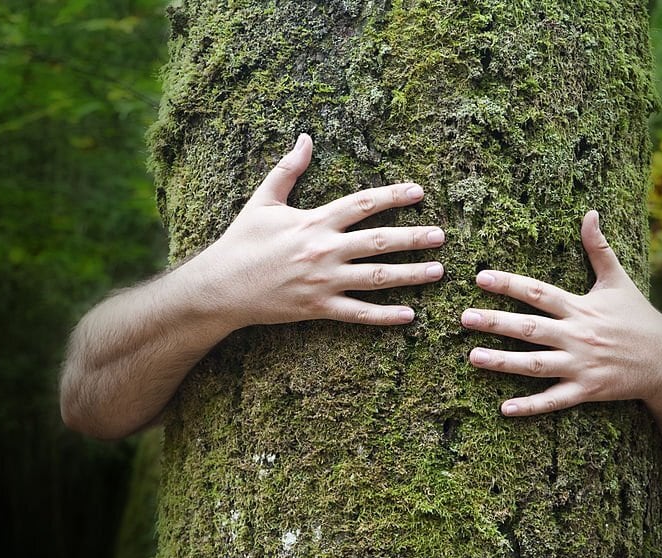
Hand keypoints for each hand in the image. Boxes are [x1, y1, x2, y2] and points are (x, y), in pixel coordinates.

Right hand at [191, 133, 444, 328]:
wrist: (220, 287)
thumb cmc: (241, 242)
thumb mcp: (262, 200)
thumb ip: (287, 169)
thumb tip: (305, 137)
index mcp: (314, 221)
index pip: (363, 204)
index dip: (393, 196)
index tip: (419, 192)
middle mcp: (324, 250)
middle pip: (379, 242)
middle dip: (413, 238)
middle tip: (441, 236)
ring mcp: (323, 281)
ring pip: (376, 278)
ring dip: (410, 275)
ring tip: (438, 271)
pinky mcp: (318, 309)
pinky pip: (358, 314)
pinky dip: (385, 316)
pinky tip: (410, 315)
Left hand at [461, 210, 661, 415]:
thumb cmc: (638, 318)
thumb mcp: (619, 281)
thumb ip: (599, 248)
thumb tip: (590, 212)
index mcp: (581, 308)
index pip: (539, 293)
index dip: (509, 284)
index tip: (480, 278)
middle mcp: (578, 336)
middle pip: (531, 328)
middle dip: (497, 323)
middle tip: (464, 318)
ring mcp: (582, 365)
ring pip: (536, 365)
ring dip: (503, 362)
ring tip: (473, 357)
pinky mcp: (587, 390)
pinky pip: (554, 400)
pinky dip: (531, 406)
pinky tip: (505, 408)